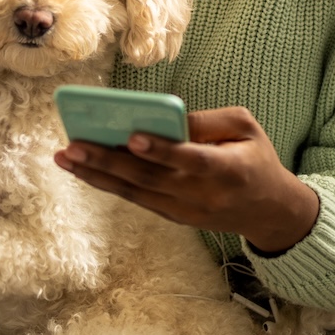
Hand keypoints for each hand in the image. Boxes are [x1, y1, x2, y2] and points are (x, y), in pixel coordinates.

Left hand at [54, 106, 319, 254]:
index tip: (132, 137)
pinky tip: (83, 169)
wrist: (269, 211)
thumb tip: (163, 117)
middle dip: (108, 161)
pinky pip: (137, 199)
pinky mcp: (174, 217)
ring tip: (65, 157)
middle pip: (150, 179)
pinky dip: (109, 184)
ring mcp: (185, 211)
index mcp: (228, 170)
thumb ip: (208, 121)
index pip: (191, 160)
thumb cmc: (255, 158)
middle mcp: (202, 196)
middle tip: (73, 144)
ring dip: (97, 175)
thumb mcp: (246, 127)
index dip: (162, 150)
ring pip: (135, 193)